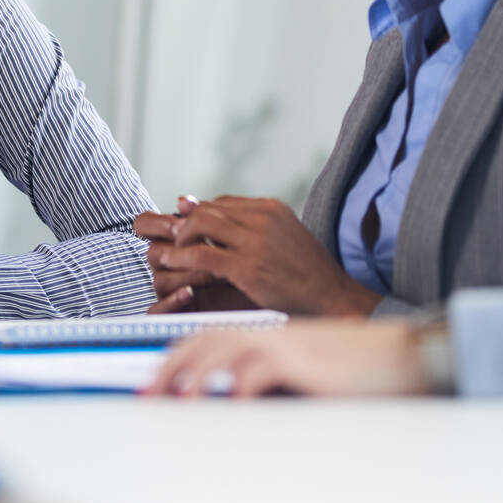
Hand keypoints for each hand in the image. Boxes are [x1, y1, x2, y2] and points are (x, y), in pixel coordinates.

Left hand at [148, 320, 429, 398]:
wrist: (402, 356)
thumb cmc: (355, 368)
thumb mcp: (302, 368)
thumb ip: (266, 375)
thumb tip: (230, 402)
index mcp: (265, 333)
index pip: (207, 338)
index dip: (176, 359)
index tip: (153, 386)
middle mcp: (269, 334)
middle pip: (205, 342)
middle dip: (171, 368)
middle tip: (147, 396)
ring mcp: (288, 346)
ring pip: (226, 351)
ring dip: (196, 376)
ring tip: (176, 401)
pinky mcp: (308, 363)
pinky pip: (265, 370)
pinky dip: (242, 385)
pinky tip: (227, 403)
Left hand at [151, 196, 380, 317]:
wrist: (334, 299)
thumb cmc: (307, 274)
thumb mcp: (285, 239)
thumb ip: (252, 227)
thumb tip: (217, 220)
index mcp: (272, 208)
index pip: (222, 202)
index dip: (200, 217)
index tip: (189, 233)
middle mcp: (263, 218)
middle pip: (207, 209)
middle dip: (184, 225)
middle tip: (173, 243)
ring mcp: (255, 242)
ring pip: (199, 225)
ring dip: (178, 239)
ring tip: (169, 255)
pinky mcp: (248, 267)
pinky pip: (202, 256)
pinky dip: (182, 259)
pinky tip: (175, 268)